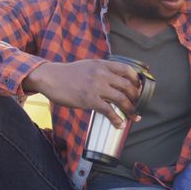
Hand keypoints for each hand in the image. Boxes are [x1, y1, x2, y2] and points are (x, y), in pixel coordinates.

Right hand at [23, 59, 140, 127]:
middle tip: (139, 105)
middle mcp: (102, 74)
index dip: (136, 80)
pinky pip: (108, 111)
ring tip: (135, 116)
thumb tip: (115, 80)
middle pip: (128, 85)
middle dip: (137, 97)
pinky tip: (120, 124)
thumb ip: (102, 70)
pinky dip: (117, 119)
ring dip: (131, 109)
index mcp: (102, 65)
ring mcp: (96, 87)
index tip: (140, 88)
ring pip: (121, 99)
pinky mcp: (89, 100)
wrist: (50, 77)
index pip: (127, 69)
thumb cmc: (68, 74)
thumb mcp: (88, 65)